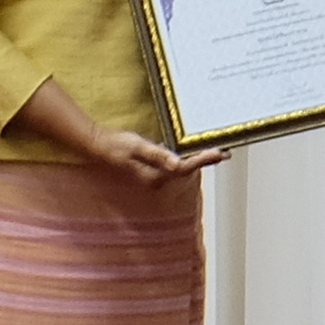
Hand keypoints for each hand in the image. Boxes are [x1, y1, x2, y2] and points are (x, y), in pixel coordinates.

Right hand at [74, 119, 220, 186]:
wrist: (97, 146)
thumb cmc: (115, 145)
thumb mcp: (136, 147)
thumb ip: (157, 155)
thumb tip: (178, 164)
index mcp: (155, 175)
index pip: (185, 167)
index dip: (204, 160)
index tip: (220, 153)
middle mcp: (157, 179)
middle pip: (187, 169)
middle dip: (206, 160)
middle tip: (226, 152)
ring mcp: (155, 175)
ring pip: (182, 167)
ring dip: (198, 159)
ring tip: (216, 151)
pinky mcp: (153, 169)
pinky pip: (174, 163)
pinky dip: (186, 157)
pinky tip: (193, 150)